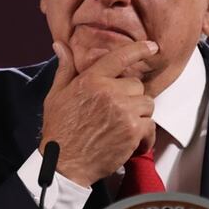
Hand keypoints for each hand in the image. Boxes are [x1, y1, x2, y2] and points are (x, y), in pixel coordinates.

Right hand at [40, 40, 157, 185]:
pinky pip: (151, 126)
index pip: (120, 57)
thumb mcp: (56, 95)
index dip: (139, 50)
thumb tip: (60, 45)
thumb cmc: (59, 130)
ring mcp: (123, 111)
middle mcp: (109, 92)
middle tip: (119, 112)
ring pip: (147, 104)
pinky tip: (133, 142)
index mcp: (91, 79)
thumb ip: (64, 68)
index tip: (152, 47)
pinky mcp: (132, 131)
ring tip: (125, 126)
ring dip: (140, 115)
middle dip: (131, 97)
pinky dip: (145, 136)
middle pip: (137, 85)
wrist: (64, 163)